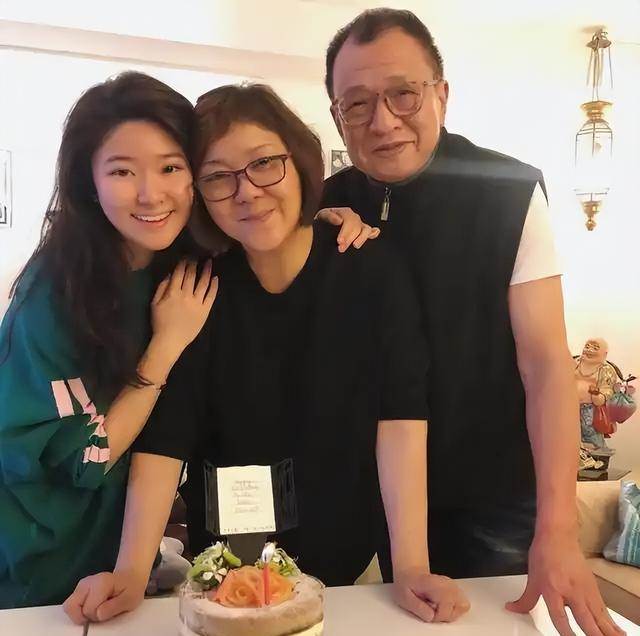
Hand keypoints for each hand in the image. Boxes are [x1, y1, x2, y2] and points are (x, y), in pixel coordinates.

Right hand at [63, 570, 146, 623]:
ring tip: (96, 610)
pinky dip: (79, 611)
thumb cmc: (130, 589)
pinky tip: (92, 607)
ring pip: (68, 606)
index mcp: (101, 583)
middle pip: (73, 607)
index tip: (109, 610)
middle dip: (86, 615)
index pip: (89, 609)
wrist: (129, 578)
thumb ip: (114, 607)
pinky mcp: (78, 589)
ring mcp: (81, 585)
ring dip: (80, 614)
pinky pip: (71, 605)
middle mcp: (87, 582)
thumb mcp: (130, 600)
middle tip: (101, 611)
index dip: (98, 615)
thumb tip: (98, 614)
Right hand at [151, 259, 217, 353]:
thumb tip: (169, 274)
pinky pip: (211, 296)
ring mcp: (197, 302)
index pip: (179, 273)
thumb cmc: (160, 322)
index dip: (182, 263)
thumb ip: (161, 287)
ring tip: (209, 262)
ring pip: (203, 283)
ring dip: (206, 271)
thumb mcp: (154, 303)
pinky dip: (214, 286)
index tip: (186, 256)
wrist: (170, 341)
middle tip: (197, 256)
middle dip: (194, 264)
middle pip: (191, 275)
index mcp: (173, 292)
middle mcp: (186, 295)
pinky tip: (216, 278)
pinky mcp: (205, 310)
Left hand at [315, 207, 379, 251]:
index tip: (339, 241)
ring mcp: (359, 224)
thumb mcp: (322, 216)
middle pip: (356, 227)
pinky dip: (374, 232)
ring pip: (366, 230)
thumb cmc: (322, 221)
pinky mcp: (362, 231)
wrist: (323, 227)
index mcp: (345, 212)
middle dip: (349, 239)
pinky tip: (375, 233)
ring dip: (361, 238)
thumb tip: (339, 220)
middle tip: (341, 248)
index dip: (345, 232)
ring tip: (355, 246)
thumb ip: (329, 217)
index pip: (348, 221)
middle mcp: (354, 217)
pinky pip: (371, 231)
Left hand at [392, 568, 469, 622]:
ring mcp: (453, 585)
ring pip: (464, 605)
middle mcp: (447, 583)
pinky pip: (462, 603)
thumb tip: (430, 616)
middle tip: (433, 610)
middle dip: (446, 615)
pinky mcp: (455, 588)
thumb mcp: (404, 596)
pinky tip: (442, 605)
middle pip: (460, 607)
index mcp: (435, 584)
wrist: (410, 574)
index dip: (437, 617)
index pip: (447, 609)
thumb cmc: (408, 584)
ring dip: (452, 612)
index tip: (428, 612)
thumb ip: (417, 607)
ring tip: (438, 607)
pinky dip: (454, 608)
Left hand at [506, 533, 624, 635]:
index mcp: (552, 590)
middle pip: (585, 620)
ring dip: (606, 631)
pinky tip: (617, 632)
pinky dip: (611, 624)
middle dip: (592, 635)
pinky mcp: (594, 589)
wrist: (558, 535)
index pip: (560, 618)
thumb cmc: (544, 555)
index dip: (566, 633)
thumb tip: (511, 609)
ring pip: (599, 617)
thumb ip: (525, 600)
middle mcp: (571, 592)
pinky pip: (604, 610)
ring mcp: (585, 591)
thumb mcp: (532, 579)